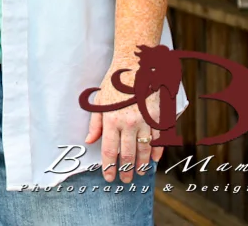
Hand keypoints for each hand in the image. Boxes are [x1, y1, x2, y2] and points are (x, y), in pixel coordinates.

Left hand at [85, 59, 163, 183]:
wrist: (135, 67)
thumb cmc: (115, 84)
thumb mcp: (99, 102)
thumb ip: (95, 124)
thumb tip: (89, 141)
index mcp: (111, 120)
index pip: (109, 150)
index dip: (109, 167)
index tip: (109, 177)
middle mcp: (128, 123)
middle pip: (127, 154)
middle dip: (126, 170)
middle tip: (125, 180)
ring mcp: (145, 121)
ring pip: (144, 150)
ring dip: (141, 165)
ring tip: (138, 174)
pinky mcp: (157, 117)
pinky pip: (158, 139)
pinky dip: (157, 151)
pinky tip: (153, 160)